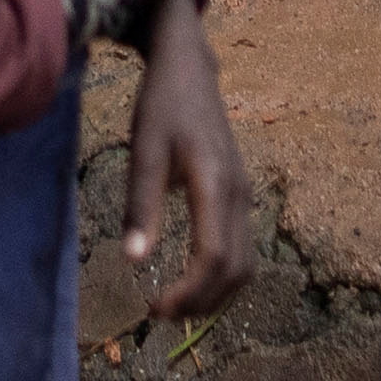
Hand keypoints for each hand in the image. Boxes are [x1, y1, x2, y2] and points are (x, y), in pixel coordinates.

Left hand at [119, 0, 255, 318]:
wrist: (190, 67)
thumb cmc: (162, 104)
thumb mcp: (144, 149)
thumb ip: (141, 204)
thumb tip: (134, 260)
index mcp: (216, 184)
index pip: (215, 256)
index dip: (189, 291)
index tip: (155, 307)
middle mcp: (239, 196)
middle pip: (236, 270)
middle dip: (201, 301)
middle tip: (159, 313)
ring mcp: (244, 196)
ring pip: (245, 265)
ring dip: (214, 294)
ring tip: (175, 303)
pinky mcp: (240, 195)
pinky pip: (242, 249)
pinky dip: (221, 276)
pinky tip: (190, 278)